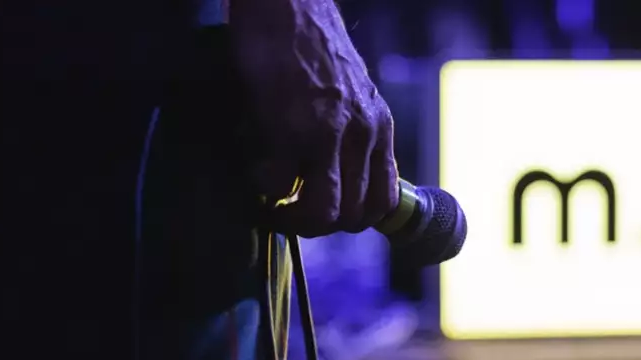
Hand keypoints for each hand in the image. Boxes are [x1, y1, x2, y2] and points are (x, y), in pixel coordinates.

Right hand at [231, 0, 399, 237]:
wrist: (289, 6)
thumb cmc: (311, 46)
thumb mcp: (352, 93)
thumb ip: (352, 132)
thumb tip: (337, 176)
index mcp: (379, 126)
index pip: (385, 200)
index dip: (357, 219)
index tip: (329, 215)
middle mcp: (362, 134)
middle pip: (355, 215)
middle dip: (320, 225)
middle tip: (291, 215)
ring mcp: (329, 134)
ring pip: (324, 212)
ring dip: (294, 220)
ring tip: (273, 208)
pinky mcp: (291, 128)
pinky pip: (280, 186)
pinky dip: (264, 191)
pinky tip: (256, 174)